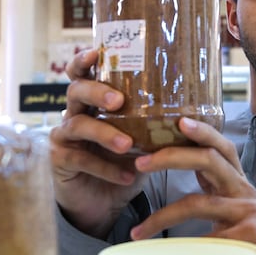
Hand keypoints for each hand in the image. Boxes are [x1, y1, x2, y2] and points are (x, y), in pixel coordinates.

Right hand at [49, 48, 144, 237]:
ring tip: (128, 145)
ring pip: (78, 125)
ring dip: (105, 133)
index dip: (84, 61)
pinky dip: (105, 168)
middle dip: (96, 92)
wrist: (104, 202)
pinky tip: (127, 176)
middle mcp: (75, 113)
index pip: (82, 73)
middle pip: (76, 91)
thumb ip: (158, 123)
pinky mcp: (60, 160)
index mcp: (93, 101)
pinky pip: (80, 158)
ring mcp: (64, 136)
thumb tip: (195, 110)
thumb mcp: (144, 141)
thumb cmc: (124, 164)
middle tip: (118, 101)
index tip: (97, 52)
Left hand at [131, 117, 255, 254]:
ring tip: (138, 230)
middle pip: (211, 160)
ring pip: (199, 203)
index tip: (178, 120)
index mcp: (238, 185)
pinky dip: (181, 251)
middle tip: (141, 162)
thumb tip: (173, 181)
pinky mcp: (249, 237)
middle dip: (172, 156)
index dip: (203, 131)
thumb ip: (209, 196)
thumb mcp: (228, 215)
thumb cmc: (245, 248)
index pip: (222, 149)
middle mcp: (246, 193)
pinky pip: (204, 239)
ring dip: (163, 216)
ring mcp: (250, 214)